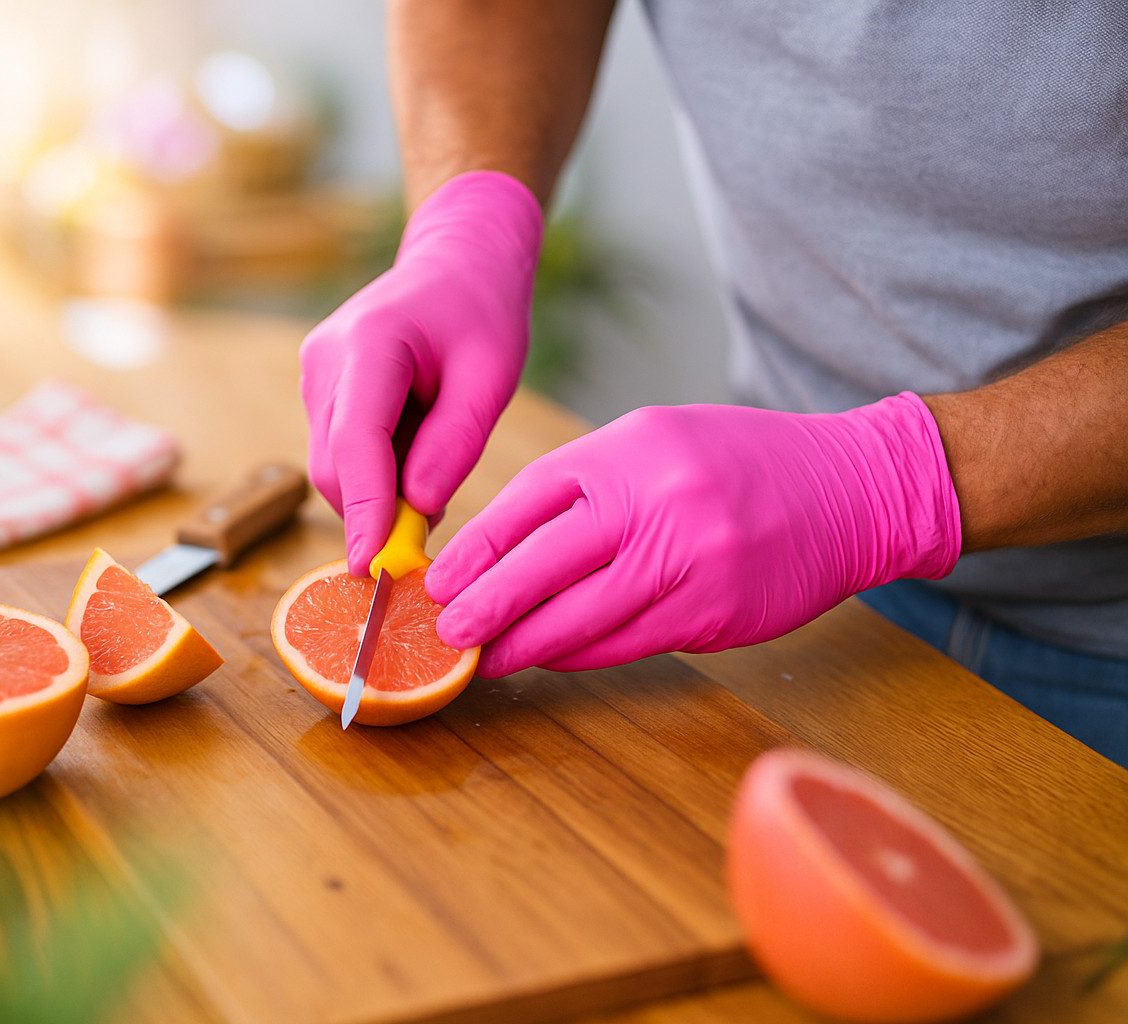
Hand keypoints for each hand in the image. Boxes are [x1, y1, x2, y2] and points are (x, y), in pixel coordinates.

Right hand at [301, 171, 542, 575]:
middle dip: (375, 511)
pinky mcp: (319, 392)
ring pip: (335, 467)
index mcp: (370, 343)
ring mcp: (315, 377)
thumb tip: (418, 509)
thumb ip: (456, 443)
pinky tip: (416, 449)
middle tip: (433, 531)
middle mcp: (326, 361)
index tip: (369, 566)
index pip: (355, 441)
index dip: (361, 509)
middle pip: (335, 465)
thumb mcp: (492, 374)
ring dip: (379, 491)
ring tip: (435, 463)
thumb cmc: (481, 309)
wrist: (455, 258)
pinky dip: (376, 472)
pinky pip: (341, 453)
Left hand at [426, 394, 962, 676]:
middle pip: (541, 565)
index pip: (527, 502)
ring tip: (485, 659)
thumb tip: (505, 546)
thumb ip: (586, 485)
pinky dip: (581, 654)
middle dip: (483, 605)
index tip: (438, 579)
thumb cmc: (740, 462)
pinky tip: (551, 659)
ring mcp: (686, 560)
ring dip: (525, 644)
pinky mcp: (712, 612)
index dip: (475, 548)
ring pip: (580, 616)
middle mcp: (653, 501)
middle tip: (444, 632)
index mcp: (628, 450)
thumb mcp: (656, 440)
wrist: (853, 489)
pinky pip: (626, 643)